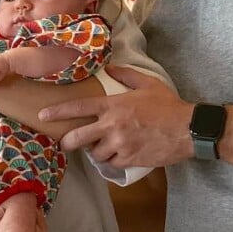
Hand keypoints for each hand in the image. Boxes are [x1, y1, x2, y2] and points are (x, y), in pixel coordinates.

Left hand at [39, 66, 194, 168]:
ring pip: (95, 154)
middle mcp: (112, 126)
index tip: (43, 116)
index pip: (79, 108)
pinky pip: (111, 163)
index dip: (58, 112)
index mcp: (113, 105)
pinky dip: (112, 160)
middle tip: (65, 143)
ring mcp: (120, 144)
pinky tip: (119, 154)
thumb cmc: (167, 104)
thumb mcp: (147, 83)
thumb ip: (125, 74)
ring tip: (105, 146)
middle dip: (67, 142)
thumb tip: (108, 67)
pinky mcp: (129, 160)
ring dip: (97, 151)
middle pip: (78, 138)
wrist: (188, 129)